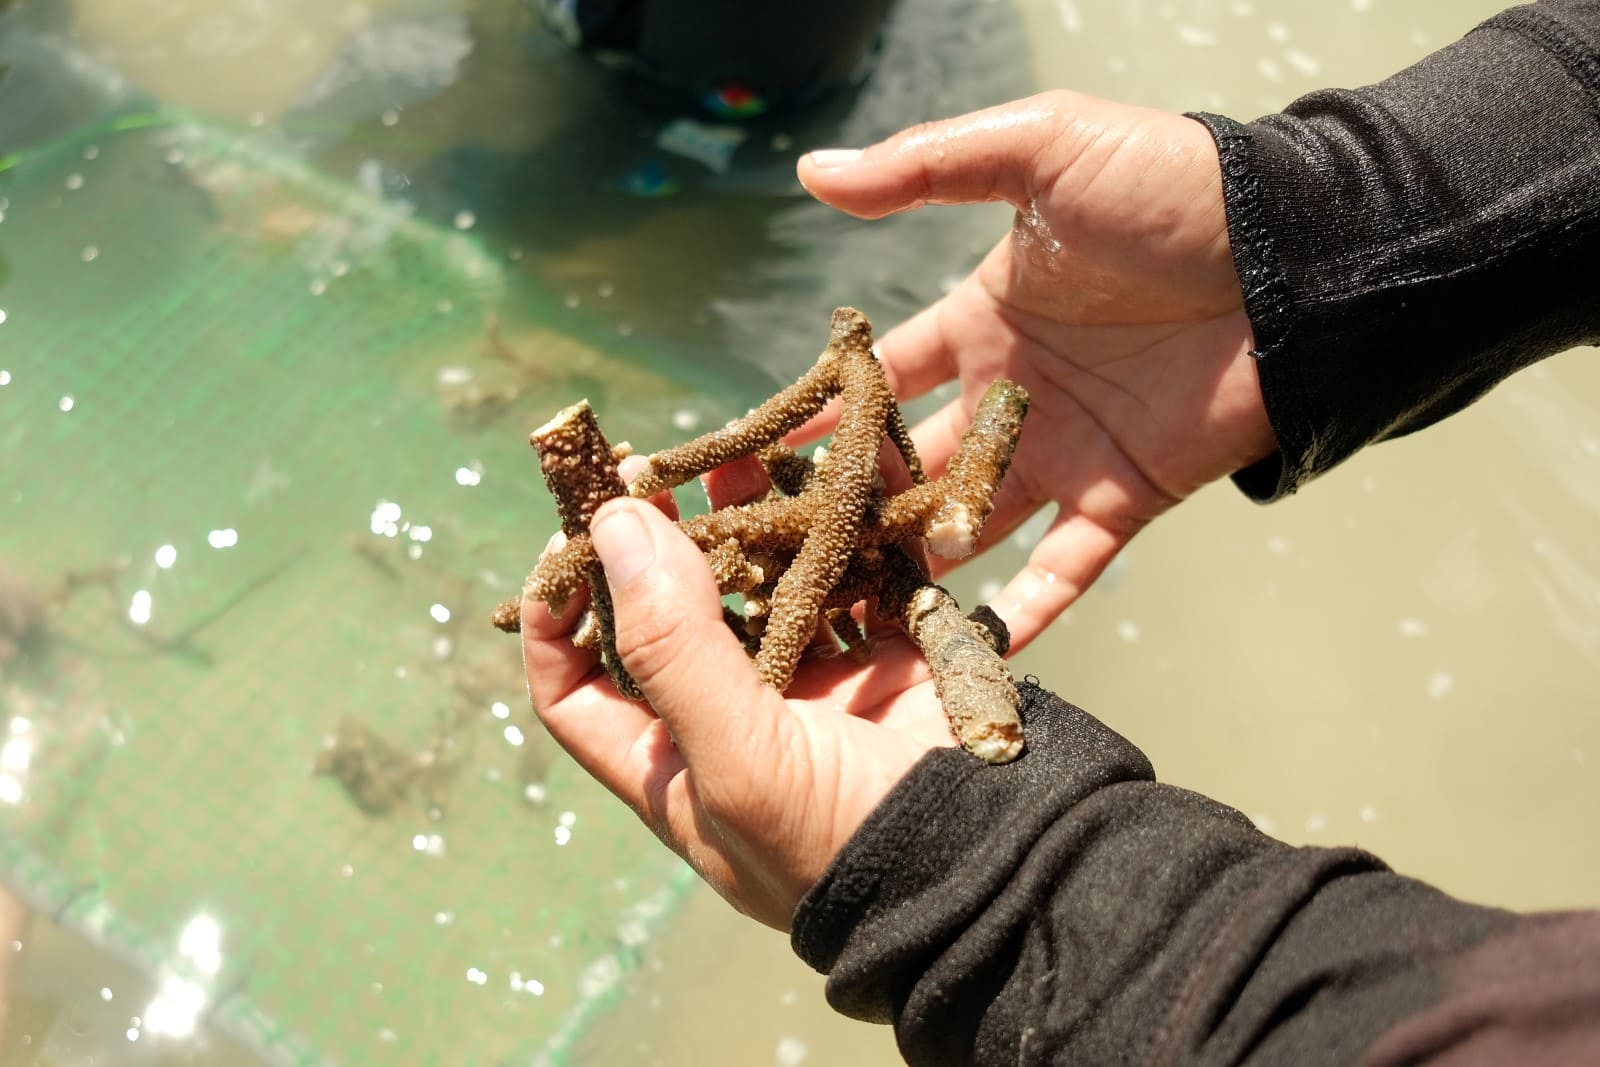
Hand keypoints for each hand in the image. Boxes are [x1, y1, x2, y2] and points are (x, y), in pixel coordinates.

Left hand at [522, 469, 954, 930]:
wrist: (996, 871)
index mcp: (675, 767)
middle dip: (658, 544)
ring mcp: (812, 689)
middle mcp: (734, 723)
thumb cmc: (842, 842)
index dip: (560, 619)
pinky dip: (844, 527)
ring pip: (761, 584)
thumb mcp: (738, 761)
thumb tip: (615, 526)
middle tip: (653, 472)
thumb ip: (673, 647)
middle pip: (670, 618)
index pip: (581, 691)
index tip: (567, 542)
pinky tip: (832, 473)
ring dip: (747, 521)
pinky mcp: (884, 661)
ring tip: (738, 455)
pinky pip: (853, 576)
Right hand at [797, 90, 1277, 649]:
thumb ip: (926, 164)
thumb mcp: (1038, 149)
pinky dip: (1024, 611)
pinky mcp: (1124, 497)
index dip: (824, 412)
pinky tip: (968, 650)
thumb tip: (814, 170)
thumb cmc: (1168, 188)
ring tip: (851, 619)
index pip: (885, 379)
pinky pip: (1064, 568)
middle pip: (914, 466)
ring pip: (972, 527)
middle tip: (789, 557)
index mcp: (983, 322)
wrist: (1293, 251)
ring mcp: (1066, 453)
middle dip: (857, 508)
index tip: (756, 454)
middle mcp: (1013, 396)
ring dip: (919, 569)